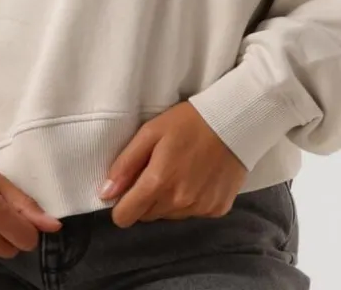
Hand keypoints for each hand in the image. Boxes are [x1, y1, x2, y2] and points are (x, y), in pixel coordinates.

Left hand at [98, 101, 247, 227]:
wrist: (234, 121)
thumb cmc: (188, 122)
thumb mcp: (150, 132)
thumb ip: (125, 164)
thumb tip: (105, 193)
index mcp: (158, 183)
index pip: (125, 217)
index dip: (121, 205)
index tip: (127, 188)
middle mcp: (179, 203)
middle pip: (147, 215)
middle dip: (146, 198)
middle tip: (158, 169)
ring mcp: (200, 208)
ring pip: (169, 215)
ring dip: (168, 199)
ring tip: (180, 170)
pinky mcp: (217, 209)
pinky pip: (192, 212)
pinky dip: (190, 200)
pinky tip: (198, 176)